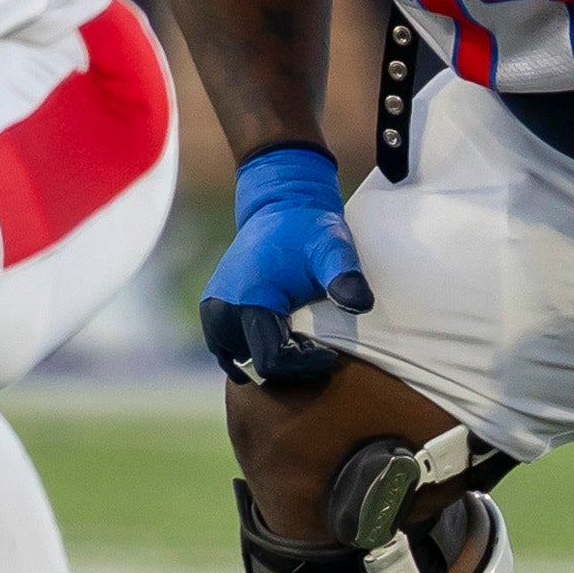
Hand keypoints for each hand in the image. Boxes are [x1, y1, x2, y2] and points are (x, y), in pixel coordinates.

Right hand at [198, 144, 370, 389]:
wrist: (280, 205)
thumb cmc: (310, 231)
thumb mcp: (333, 251)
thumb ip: (346, 278)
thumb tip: (362, 305)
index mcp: (249, 300)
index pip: (272, 361)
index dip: (305, 365)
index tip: (332, 355)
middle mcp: (222, 310)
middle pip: (257, 367)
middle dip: (291, 367)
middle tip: (319, 348)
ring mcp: (213, 312)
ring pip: (242, 363)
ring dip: (271, 361)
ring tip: (301, 343)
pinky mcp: (212, 311)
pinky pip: (229, 351)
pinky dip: (253, 353)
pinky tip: (282, 341)